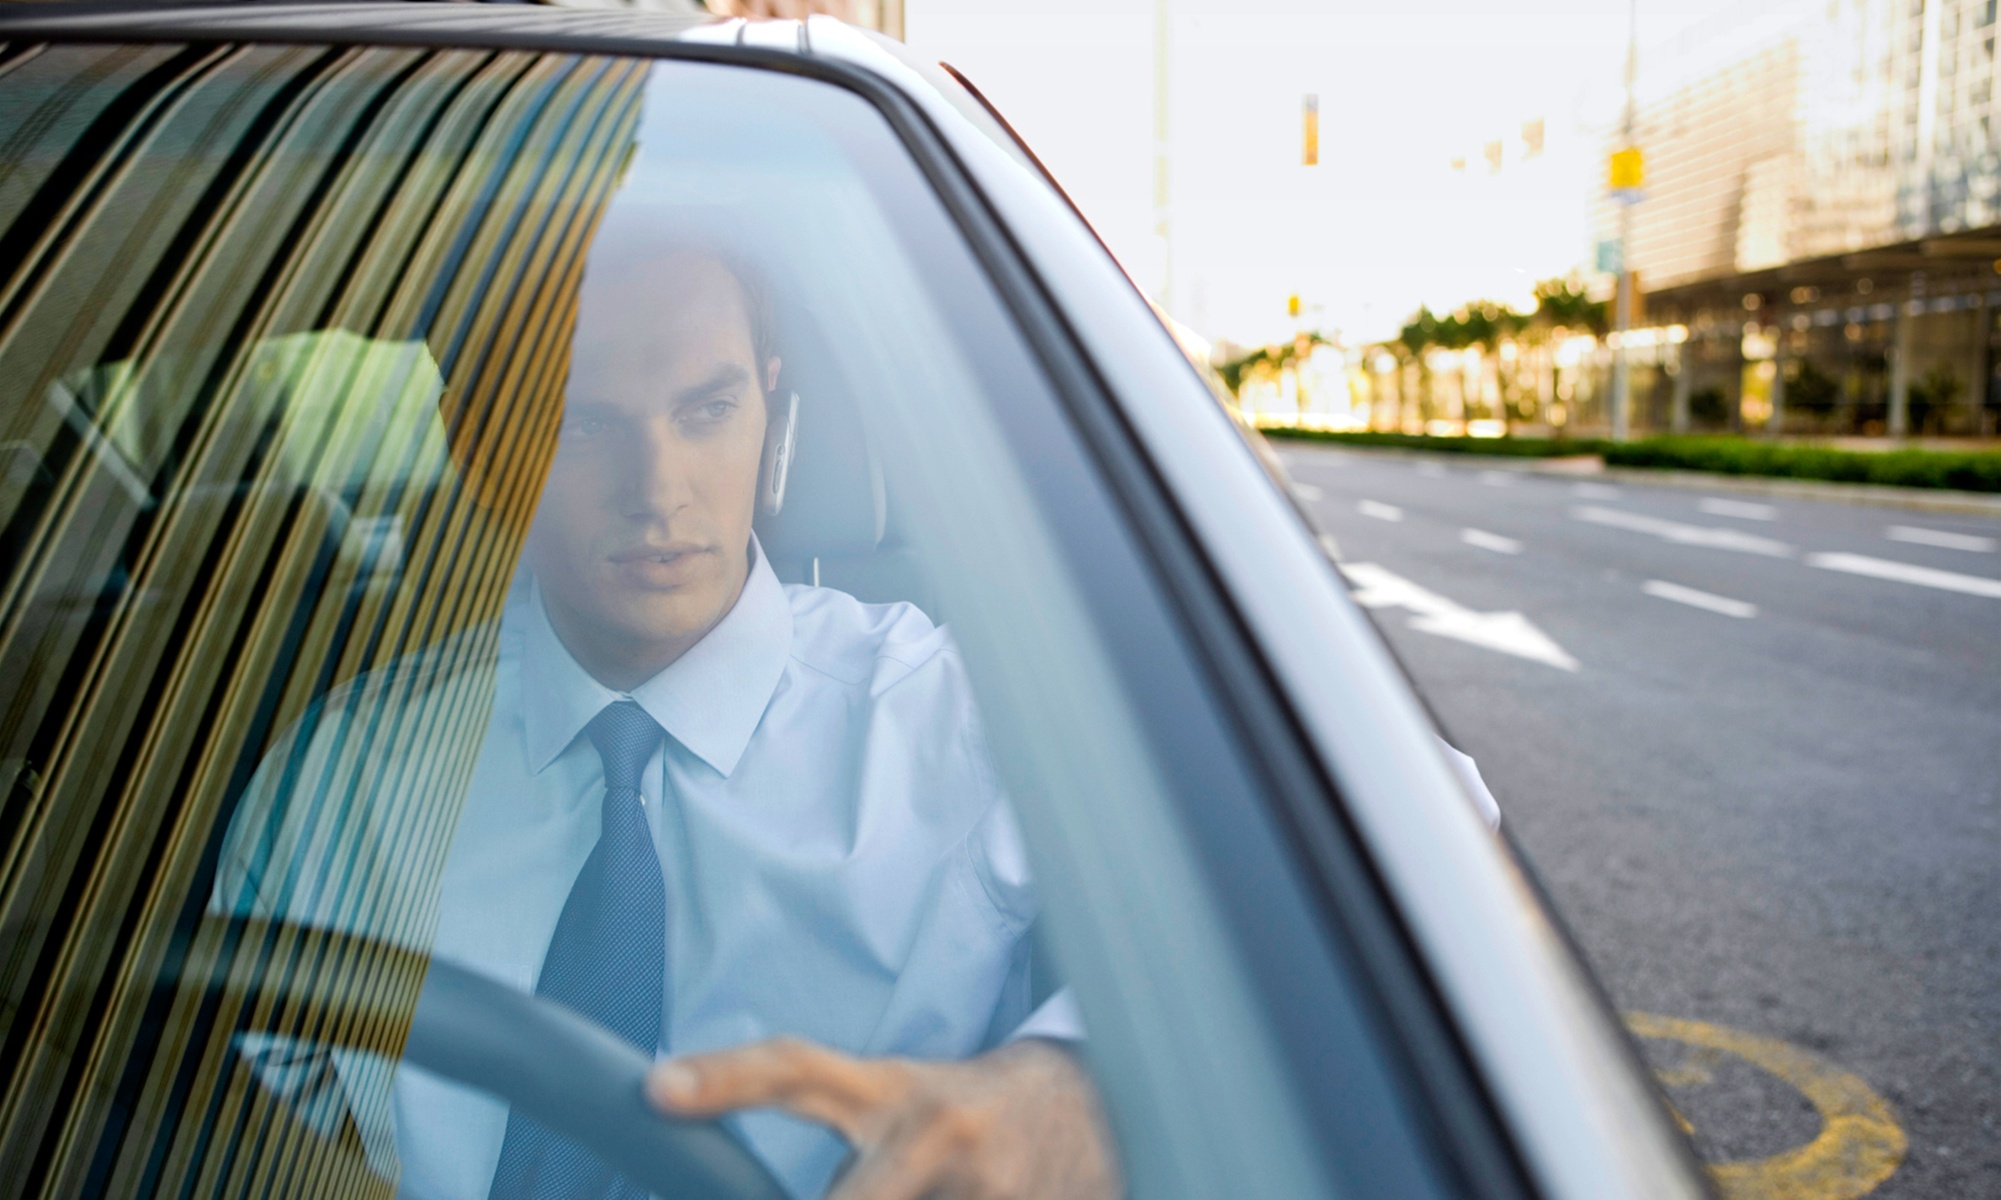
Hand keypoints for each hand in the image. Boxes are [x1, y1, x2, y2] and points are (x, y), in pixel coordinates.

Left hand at [644, 1036, 1119, 1199]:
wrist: (1095, 1110)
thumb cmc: (973, 1113)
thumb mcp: (903, 1104)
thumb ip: (845, 1146)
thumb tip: (747, 1179)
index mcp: (897, 1092)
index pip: (799, 1072)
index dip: (728, 1079)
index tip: (659, 1089)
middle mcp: (939, 1135)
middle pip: (844, 1199)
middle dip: (839, 1197)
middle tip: (856, 1182)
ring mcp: (989, 1188)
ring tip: (934, 1184)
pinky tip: (961, 1196)